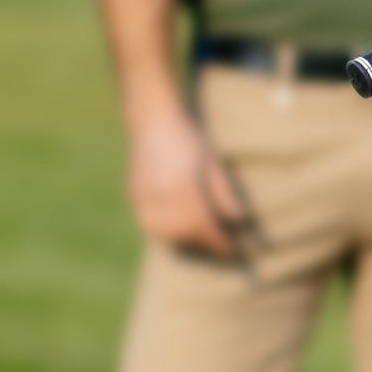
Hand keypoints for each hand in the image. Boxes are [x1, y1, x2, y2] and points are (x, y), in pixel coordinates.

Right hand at [129, 110, 249, 254]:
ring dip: (185, 242)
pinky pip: (150, 225)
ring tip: (201, 241)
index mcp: (184, 187)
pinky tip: (179, 231)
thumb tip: (237, 221)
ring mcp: (145, 197)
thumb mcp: (213, 164)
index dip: (220, 242)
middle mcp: (162, 195)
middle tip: (220, 247)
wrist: (154, 121)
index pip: (204, 226)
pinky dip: (166, 233)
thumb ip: (224, 194)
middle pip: (185, 233)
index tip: (234, 251)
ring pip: (165, 234)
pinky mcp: (134, 196)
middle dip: (204, 244)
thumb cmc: (190, 140)